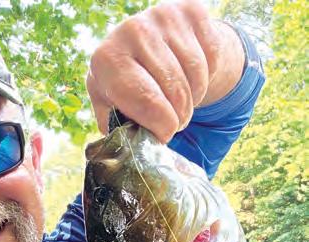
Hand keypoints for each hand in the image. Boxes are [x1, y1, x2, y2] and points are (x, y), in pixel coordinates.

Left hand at [86, 0, 242, 141]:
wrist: (142, 44)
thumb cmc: (125, 86)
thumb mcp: (111, 107)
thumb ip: (119, 128)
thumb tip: (135, 150)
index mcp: (107, 60)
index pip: (147, 101)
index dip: (163, 126)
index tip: (164, 135)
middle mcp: (131, 31)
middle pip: (175, 91)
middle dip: (179, 117)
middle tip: (175, 124)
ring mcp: (162, 16)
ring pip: (196, 75)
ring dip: (194, 99)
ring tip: (181, 103)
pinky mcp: (189, 10)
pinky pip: (211, 56)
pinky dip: (207, 77)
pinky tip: (190, 79)